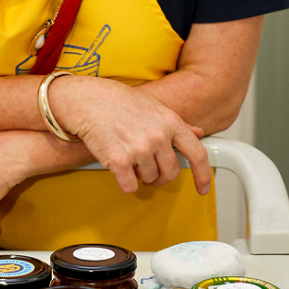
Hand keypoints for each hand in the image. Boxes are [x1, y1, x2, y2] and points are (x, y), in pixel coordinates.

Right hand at [49, 75, 211, 194]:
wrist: (85, 100)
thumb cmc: (116, 100)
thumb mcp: (153, 106)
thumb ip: (177, 123)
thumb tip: (197, 132)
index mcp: (171, 121)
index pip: (198, 153)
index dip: (203, 175)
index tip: (202, 188)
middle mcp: (159, 136)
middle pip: (170, 172)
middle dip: (160, 176)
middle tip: (148, 171)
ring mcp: (140, 149)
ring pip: (149, 179)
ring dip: (139, 175)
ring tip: (128, 158)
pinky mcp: (120, 161)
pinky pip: (130, 186)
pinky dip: (125, 183)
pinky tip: (118, 169)